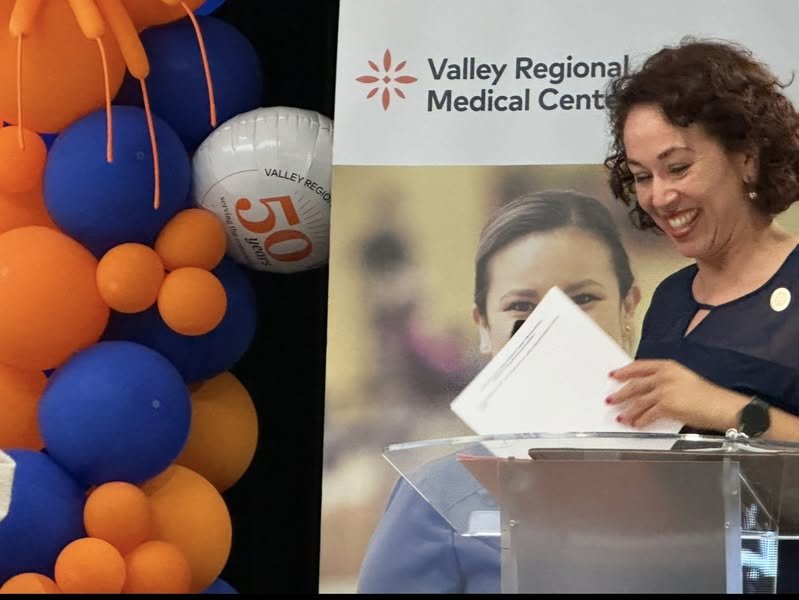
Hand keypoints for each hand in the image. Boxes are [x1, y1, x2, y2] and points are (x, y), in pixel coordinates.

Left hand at [607, 359, 747, 429]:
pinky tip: (636, 424)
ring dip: (628, 411)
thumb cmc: (707, 396)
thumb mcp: (684, 380)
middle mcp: (664, 375)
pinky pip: (648, 414)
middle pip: (635, 384)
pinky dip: (640, 420)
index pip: (640, 366)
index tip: (614, 375)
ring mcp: (665, 390)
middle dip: (620, 393)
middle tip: (610, 399)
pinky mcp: (667, 405)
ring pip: (638, 401)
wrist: (721, 406)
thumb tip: (648, 392)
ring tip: (620, 417)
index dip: (625, 371)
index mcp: (668, 366)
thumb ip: (666, 381)